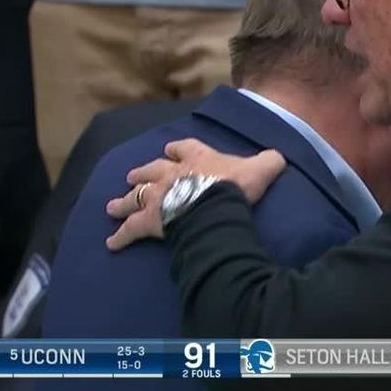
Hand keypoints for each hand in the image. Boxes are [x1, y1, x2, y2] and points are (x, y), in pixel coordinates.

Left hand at [104, 139, 285, 250]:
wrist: (213, 204)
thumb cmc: (235, 185)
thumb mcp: (260, 168)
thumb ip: (268, 161)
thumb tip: (279, 157)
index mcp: (197, 158)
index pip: (183, 147)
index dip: (176, 149)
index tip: (170, 150)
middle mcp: (171, 174)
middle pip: (151, 170)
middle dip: (142, 173)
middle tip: (131, 177)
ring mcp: (157, 196)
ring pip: (135, 197)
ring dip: (124, 201)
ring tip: (112, 206)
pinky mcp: (150, 220)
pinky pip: (131, 229)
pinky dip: (121, 236)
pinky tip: (111, 243)